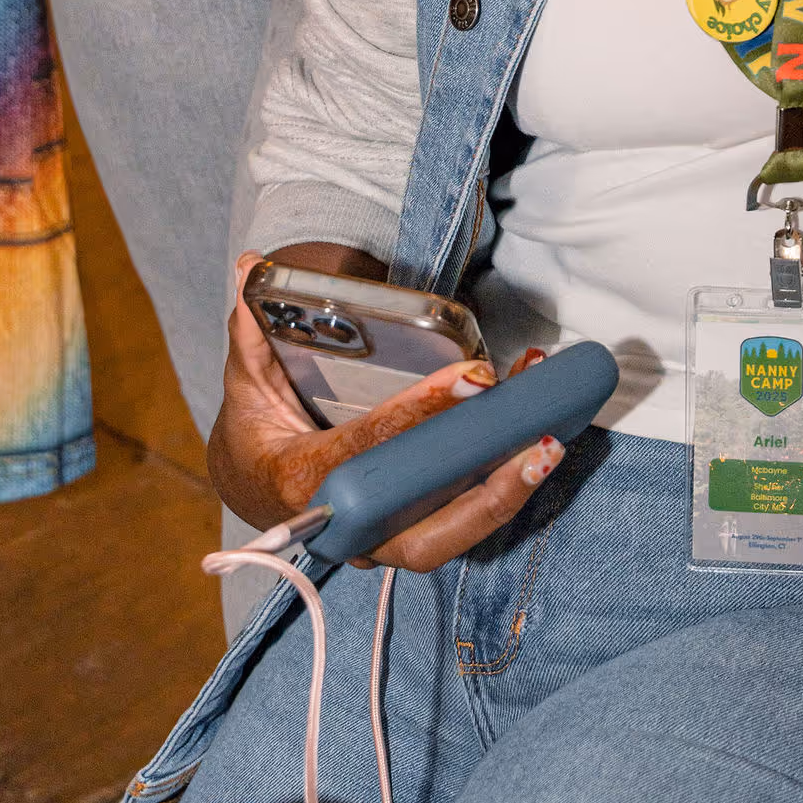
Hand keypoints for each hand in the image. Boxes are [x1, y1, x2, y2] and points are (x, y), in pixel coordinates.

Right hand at [209, 255, 564, 573]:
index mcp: (304, 484)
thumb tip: (250, 266)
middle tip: (541, 441)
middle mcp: (351, 525)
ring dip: (509, 489)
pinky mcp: (412, 529)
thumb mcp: (247, 381)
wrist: (254, 487)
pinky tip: (540, 432)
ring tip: (555, 436)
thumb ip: (252, 327)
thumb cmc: (258, 429)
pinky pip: (463, 516)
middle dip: (489, 491)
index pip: (371, 451)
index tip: (474, 378)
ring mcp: (384, 537)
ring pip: (455, 531)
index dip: (423, 416)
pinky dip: (503, 481)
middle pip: (427, 531)